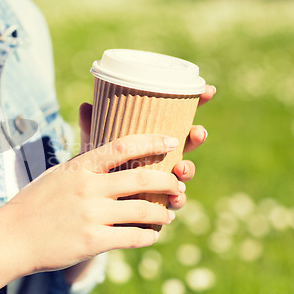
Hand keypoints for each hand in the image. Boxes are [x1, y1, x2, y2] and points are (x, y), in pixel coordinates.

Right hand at [4, 134, 182, 272]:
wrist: (12, 237)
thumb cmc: (34, 203)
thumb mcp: (56, 174)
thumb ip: (83, 164)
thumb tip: (107, 152)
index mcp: (79, 167)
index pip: (122, 146)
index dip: (151, 141)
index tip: (170, 141)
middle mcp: (87, 188)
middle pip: (142, 179)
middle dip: (168, 182)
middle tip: (178, 186)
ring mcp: (91, 215)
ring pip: (143, 211)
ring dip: (162, 213)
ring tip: (167, 215)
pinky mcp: (92, 241)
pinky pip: (133, 237)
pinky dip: (148, 236)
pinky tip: (150, 235)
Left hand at [78, 84, 215, 209]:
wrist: (90, 203)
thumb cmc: (96, 169)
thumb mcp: (95, 147)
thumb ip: (91, 128)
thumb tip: (85, 105)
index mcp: (151, 138)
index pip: (177, 118)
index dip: (195, 104)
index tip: (208, 90)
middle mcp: (162, 157)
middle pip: (187, 143)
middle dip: (196, 136)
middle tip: (198, 132)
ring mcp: (163, 180)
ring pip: (184, 172)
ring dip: (188, 169)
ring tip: (182, 167)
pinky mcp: (160, 202)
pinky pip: (174, 200)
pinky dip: (177, 198)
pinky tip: (176, 197)